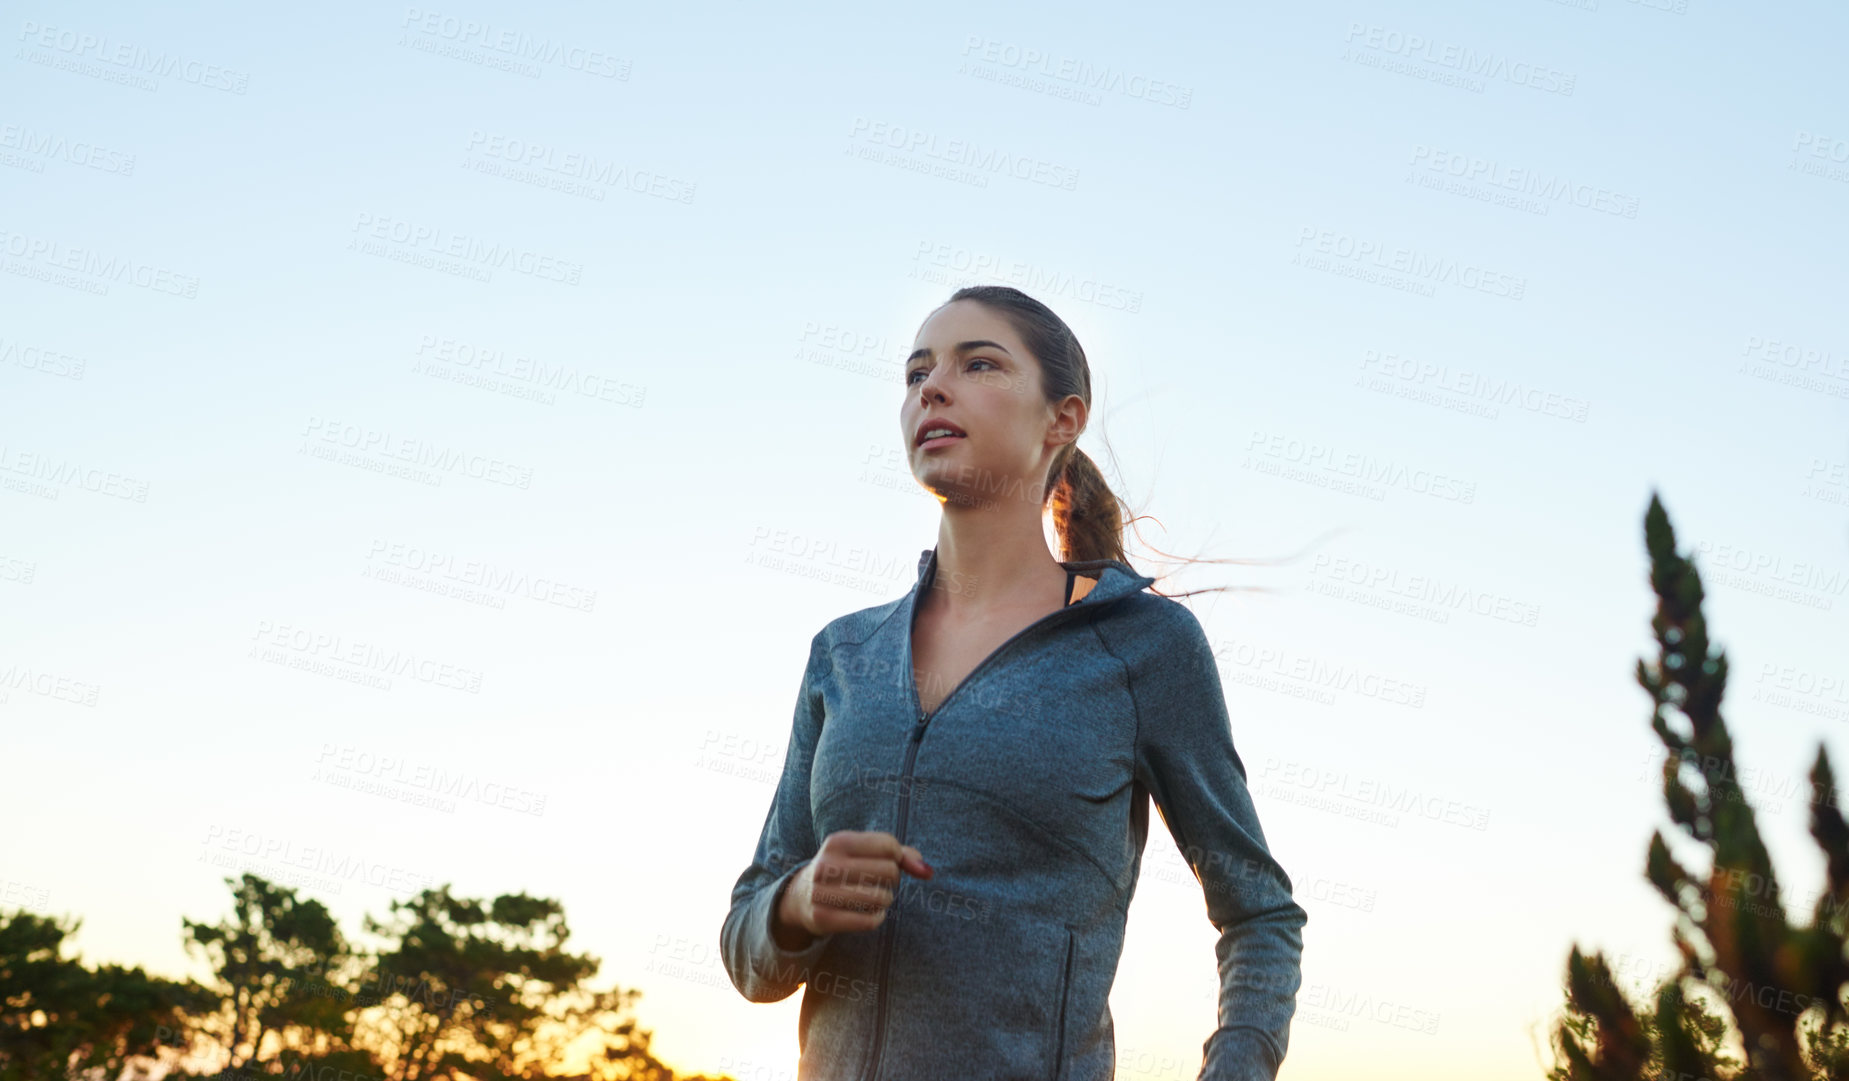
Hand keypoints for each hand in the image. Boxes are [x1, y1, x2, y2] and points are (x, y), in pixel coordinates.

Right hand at [773, 830, 932, 947]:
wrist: (800, 896)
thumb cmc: (843, 869)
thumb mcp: (863, 853)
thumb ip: (900, 855)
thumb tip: (927, 872)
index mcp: (837, 841)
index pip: (888, 845)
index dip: (898, 857)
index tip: (889, 862)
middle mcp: (827, 865)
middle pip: (888, 871)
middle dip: (893, 879)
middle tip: (882, 882)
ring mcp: (821, 893)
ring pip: (881, 897)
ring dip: (886, 900)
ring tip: (876, 898)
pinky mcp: (822, 918)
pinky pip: (869, 921)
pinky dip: (878, 918)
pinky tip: (871, 913)